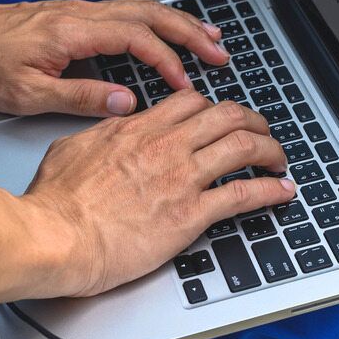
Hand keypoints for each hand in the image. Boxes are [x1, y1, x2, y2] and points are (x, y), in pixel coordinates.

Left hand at [0, 0, 229, 116]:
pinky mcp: (75, 14)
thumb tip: (126, 102)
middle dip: (189, 32)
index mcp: (73, 31)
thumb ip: (80, 97)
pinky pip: (127, 11)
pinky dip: (156, 20)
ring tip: (208, 37)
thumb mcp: (27, 94)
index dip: (167, 61)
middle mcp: (82, 13)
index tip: (185, 84)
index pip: (136, 39)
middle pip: (149, 14)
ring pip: (141, 8)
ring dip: (178, 22)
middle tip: (219, 52)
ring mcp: (80, 10)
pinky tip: (165, 31)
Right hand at [20, 90, 294, 296]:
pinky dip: (270, 190)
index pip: (190, 102)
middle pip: (227, 115)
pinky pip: (244, 194)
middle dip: (253, 120)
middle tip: (261, 130)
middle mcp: (166, 146)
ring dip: (270, 150)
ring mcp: (183, 178)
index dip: (213, 106)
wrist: (58, 236)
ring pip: (243, 146)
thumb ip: (99, 134)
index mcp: (138, 128)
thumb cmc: (57, 202)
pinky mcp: (192, 214)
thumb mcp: (70, 148)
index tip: (221, 116)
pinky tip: (282, 191)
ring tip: (279, 158)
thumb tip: (109, 129)